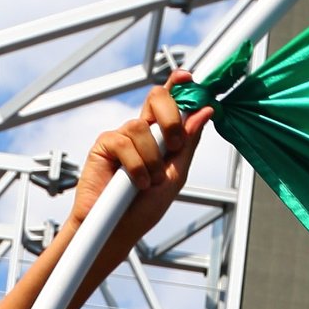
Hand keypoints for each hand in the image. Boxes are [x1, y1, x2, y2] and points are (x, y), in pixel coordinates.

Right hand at [67, 77, 209, 260]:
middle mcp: (140, 131)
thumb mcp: (175, 175)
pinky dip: (136, 166)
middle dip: (170, 118)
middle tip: (174, 145)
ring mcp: (121, 136)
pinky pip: (125, 142)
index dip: (178, 85)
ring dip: (152, 160)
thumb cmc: (144, 208)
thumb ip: (188, 142)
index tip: (188, 77)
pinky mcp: (104, 145)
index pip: (170, 101)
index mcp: (160, 136)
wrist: (118, 230)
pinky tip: (135, 183)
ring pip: (142, 128)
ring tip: (148, 182)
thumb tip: (204, 112)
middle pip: (156, 98)